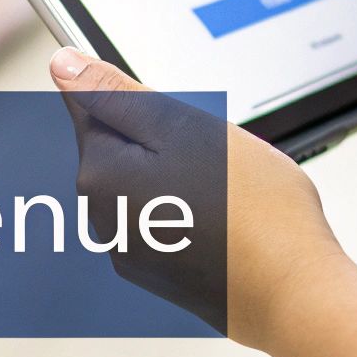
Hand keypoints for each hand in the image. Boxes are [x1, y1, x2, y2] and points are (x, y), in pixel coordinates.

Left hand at [50, 47, 346, 348]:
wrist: (292, 291)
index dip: (139, 97)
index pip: (93, 107)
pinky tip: (228, 220)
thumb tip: (64, 65)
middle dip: (165, 139)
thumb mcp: (180, 125)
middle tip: (217, 150)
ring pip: (149, 185)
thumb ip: (115, 94)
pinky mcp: (160, 274)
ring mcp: (131, 252)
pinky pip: (165, 221)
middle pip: (123, 149)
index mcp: (100, 175)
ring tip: (229, 189)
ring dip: (180, 175)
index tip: (175, 110)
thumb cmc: (248, 207)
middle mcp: (103, 218)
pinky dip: (191, 212)